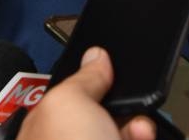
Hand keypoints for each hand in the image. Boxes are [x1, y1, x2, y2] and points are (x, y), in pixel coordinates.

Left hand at [17, 47, 153, 139]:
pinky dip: (143, 132)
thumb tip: (96, 56)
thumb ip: (81, 77)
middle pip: (101, 108)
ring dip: (137, 118)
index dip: (89, 76)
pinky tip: (142, 132)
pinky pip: (136, 136)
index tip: (109, 66)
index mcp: (45, 122)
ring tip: (141, 121)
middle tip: (129, 96)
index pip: (69, 92)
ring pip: (122, 125)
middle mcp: (68, 137)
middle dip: (121, 99)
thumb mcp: (67, 102)